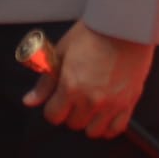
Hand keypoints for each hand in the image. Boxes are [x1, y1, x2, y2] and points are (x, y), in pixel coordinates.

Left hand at [23, 21, 154, 138]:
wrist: (124, 26)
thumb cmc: (93, 34)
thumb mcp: (62, 53)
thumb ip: (46, 82)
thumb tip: (30, 101)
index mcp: (71, 87)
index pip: (54, 116)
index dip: (53, 108)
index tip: (58, 100)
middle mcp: (91, 100)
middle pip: (73, 124)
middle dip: (70, 112)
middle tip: (75, 98)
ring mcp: (111, 103)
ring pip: (93, 131)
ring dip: (89, 121)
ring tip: (90, 106)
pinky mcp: (128, 102)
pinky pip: (116, 129)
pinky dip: (109, 126)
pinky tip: (105, 115)